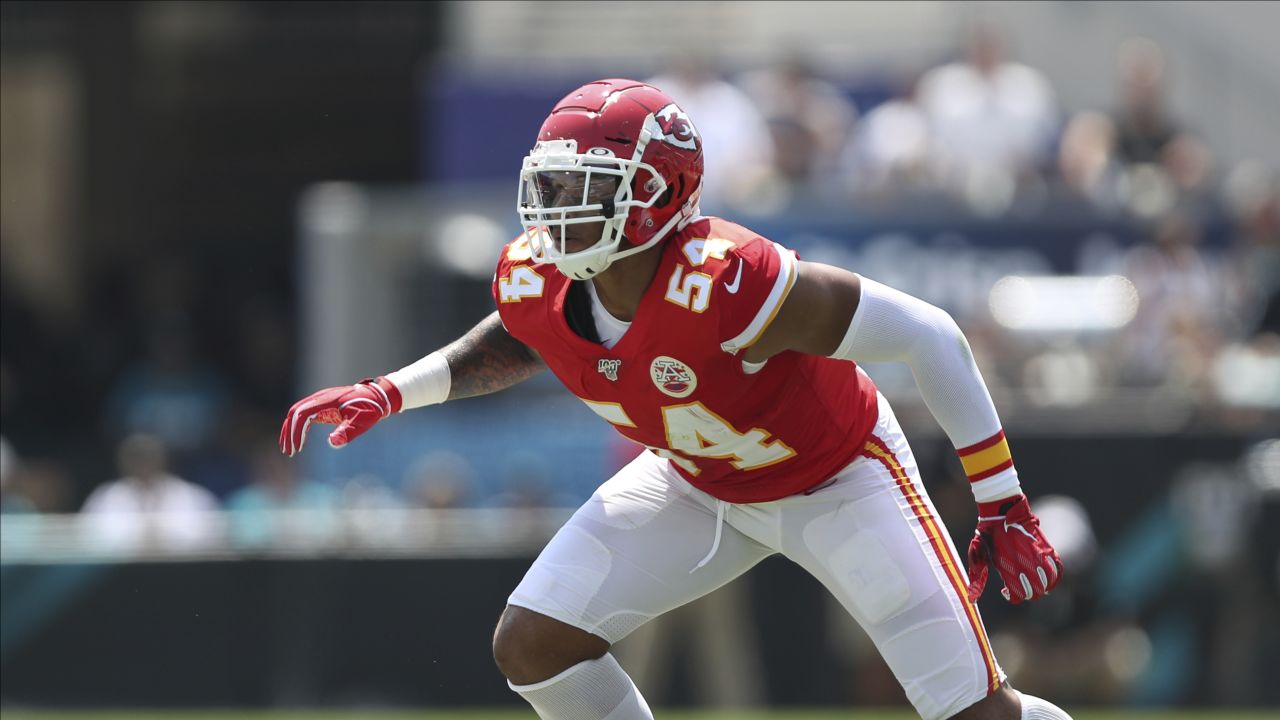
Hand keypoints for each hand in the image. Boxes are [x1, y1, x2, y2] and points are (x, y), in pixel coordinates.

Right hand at [279, 377, 401, 455]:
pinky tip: (300, 441)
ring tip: (290, 449)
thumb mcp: (362, 422)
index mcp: (326, 401)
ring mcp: (320, 400)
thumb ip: (347, 431)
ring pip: (297, 413)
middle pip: (294, 413)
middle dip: (288, 432)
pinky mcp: (322, 404)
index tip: (297, 448)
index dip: (296, 431)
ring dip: (290, 430)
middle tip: (289, 452)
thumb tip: (332, 443)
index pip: (302, 414)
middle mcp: (320, 398)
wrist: (379, 397)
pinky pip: (305, 415)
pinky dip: (299, 427)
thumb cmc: (371, 409)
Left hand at [966, 494, 1062, 603]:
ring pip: (1048, 582)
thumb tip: (972, 600)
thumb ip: (978, 577)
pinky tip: (1049, 578)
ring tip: (1035, 584)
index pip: (1018, 595)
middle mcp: (1026, 564)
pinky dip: (1055, 576)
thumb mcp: (980, 555)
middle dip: (1028, 594)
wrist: (1002, 511)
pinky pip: (1058, 568)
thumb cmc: (988, 534)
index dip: (1013, 598)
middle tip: (1022, 588)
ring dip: (1042, 587)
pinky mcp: (1047, 548)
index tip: (1006, 592)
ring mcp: (1038, 556)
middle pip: (1035, 592)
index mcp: (1009, 568)